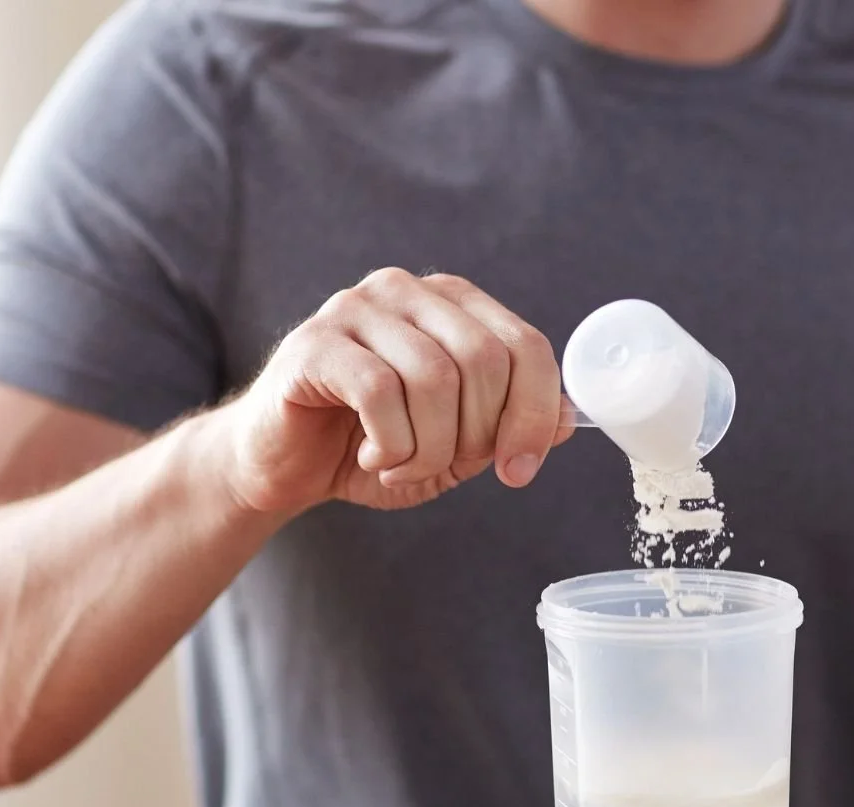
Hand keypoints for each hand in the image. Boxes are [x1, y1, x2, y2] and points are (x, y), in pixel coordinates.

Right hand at [214, 269, 570, 513]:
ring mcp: (356, 309)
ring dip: (430, 448)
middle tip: (447, 466)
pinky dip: (392, 445)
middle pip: (486, 360)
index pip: (526, 347)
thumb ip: (509, 427)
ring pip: (435, 379)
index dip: (535, 414)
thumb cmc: (373, 447)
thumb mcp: (458, 446)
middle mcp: (407, 291)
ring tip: (403, 466)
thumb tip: (569, 422)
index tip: (519, 469)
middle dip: (479, 434)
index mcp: (453, 304)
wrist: (284, 465)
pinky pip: (381, 393)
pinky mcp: (314, 343)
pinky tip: (374, 457)